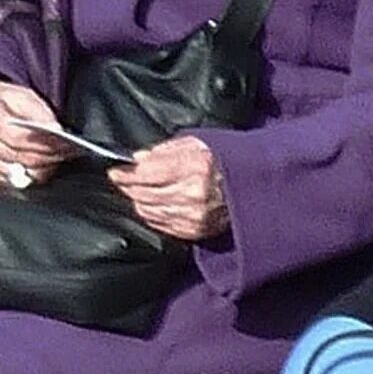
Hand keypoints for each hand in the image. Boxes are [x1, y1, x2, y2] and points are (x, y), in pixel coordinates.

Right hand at [0, 78, 71, 187]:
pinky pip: (14, 184)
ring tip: (53, 158)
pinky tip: (37, 165)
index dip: (43, 144)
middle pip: (21, 159)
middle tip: (65, 152)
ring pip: (21, 176)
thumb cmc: (0, 103)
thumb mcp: (20, 96)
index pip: (18, 139)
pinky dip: (30, 176)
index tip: (63, 143)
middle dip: (48, 157)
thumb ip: (38, 112)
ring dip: (42, 169)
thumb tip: (55, 129)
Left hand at [109, 136, 228, 240]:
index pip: (146, 174)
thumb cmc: (228, 159)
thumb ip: (166, 150)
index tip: (115, 171)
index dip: (126, 174)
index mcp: (194, 167)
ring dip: (139, 201)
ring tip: (136, 191)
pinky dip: (153, 214)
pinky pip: (162, 225)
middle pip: (144, 194)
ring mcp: (195, 216)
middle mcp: (193, 195)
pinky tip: (152, 205)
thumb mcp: (200, 142)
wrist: (257, 184)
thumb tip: (138, 158)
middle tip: (122, 180)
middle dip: (129, 187)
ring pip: (150, 211)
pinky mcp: (197, 231)